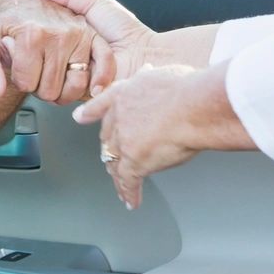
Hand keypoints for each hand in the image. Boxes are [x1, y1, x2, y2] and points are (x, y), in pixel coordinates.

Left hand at [0, 0, 107, 104]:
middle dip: (40, 87)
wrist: (25, 5)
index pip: (26, 84)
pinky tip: (88, 86)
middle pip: (50, 90)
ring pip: (75, 88)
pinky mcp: (95, 37)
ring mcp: (80, 36)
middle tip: (36, 72)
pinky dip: (97, 82)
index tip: (19, 67)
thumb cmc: (6, 25)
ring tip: (53, 75)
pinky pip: (103, 69)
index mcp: (31, 34)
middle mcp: (59, 34)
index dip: (20, 81)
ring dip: (64, 90)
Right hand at [34, 0, 153, 85]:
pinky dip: (63, 82)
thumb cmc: (124, 29)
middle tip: (38, 46)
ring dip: (50, 69)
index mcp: (70, 40)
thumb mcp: (95, 4)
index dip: (33, 34)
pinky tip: (72, 70)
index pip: (41, 39)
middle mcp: (69, 59)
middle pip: (41, 59)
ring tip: (60, 57)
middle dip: (38, 53)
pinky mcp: (80, 93)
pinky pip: (62, 91)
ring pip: (48, 77)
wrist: (144, 57)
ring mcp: (73, 78)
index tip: (24, 27)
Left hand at [73, 65, 202, 208]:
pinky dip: (130, 193)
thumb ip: (153, 76)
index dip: (91, 112)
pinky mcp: (134, 162)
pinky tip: (131, 202)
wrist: (194, 106)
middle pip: (109, 138)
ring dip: (118, 174)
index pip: (104, 104)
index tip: (80, 117)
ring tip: (122, 185)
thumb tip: (151, 71)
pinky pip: (129, 182)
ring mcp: (124, 141)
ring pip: (115, 161)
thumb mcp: (164, 72)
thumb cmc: (188, 89)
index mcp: (125, 94)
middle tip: (112, 159)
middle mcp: (119, 117)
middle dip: (110, 149)